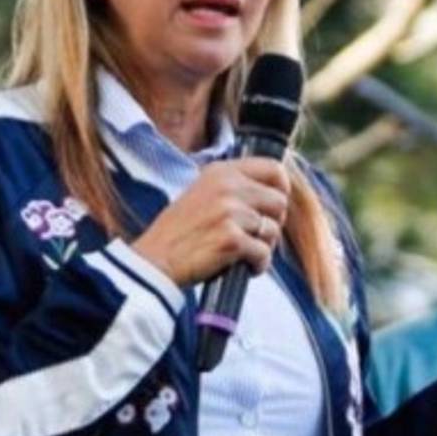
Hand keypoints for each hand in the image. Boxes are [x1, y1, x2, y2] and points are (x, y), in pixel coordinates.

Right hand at [130, 157, 289, 286]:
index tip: (272, 208)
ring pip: (273, 230)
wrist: (155, 260)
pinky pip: (264, 254)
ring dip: (264, 247)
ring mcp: (229, 212)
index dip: (281, 189)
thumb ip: (234, 188)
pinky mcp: (232, 240)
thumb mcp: (202, 194)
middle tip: (254, 237)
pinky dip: (257, 265)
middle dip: (273, 223)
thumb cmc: (179, 233)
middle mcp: (227, 186)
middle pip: (279, 202)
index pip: (274, 168)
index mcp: (220, 171)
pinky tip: (240, 267)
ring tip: (242, 254)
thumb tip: (275, 195)